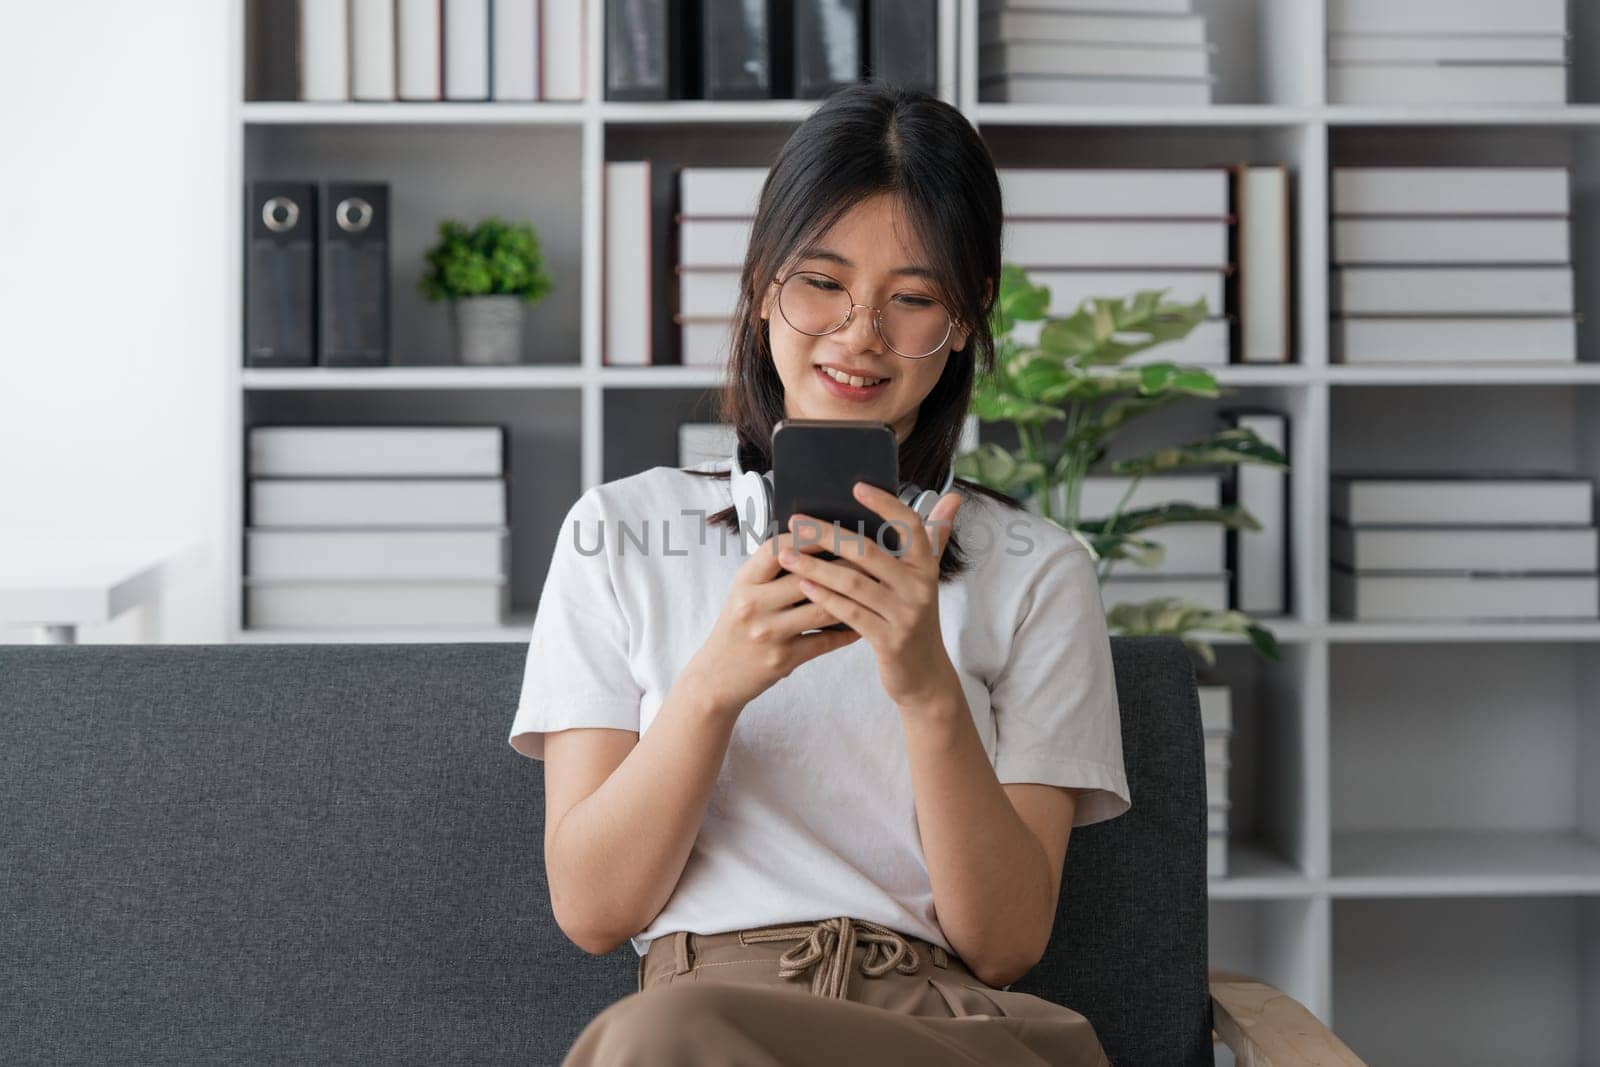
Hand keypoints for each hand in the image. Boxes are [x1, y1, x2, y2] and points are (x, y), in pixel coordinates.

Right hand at [681, 528, 862, 720]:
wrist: (716, 677)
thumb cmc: (737, 627)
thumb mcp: (744, 592)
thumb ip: (772, 571)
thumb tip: (816, 543)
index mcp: (745, 581)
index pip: (777, 548)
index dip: (808, 537)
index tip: (835, 529)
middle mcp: (754, 604)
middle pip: (807, 577)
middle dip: (845, 565)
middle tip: (873, 557)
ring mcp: (768, 633)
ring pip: (822, 609)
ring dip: (853, 598)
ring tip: (875, 587)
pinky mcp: (782, 659)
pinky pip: (825, 641)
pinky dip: (847, 632)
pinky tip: (863, 624)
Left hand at [779, 482, 963, 708]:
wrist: (925, 675)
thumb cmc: (915, 620)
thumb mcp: (926, 580)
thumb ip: (933, 539)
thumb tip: (952, 497)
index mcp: (926, 567)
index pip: (910, 526)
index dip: (885, 505)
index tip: (857, 487)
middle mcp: (920, 587)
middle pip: (869, 551)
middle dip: (828, 534)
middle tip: (797, 521)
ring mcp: (905, 615)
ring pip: (853, 582)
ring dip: (816, 566)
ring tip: (787, 554)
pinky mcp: (889, 640)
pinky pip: (850, 612)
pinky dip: (825, 597)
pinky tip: (803, 585)